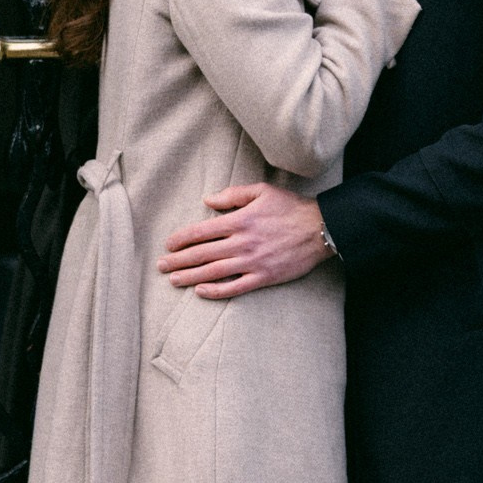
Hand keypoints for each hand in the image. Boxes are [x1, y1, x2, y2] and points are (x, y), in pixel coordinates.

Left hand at [157, 183, 329, 297]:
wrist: (320, 229)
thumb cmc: (290, 208)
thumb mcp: (262, 191)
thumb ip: (233, 195)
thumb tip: (208, 200)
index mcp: (239, 220)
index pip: (202, 231)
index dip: (181, 239)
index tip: (168, 245)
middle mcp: (242, 242)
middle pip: (202, 253)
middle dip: (178, 260)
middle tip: (161, 266)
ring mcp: (252, 262)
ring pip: (213, 271)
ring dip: (190, 276)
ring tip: (173, 280)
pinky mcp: (263, 277)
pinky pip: (235, 287)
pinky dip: (216, 290)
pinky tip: (200, 291)